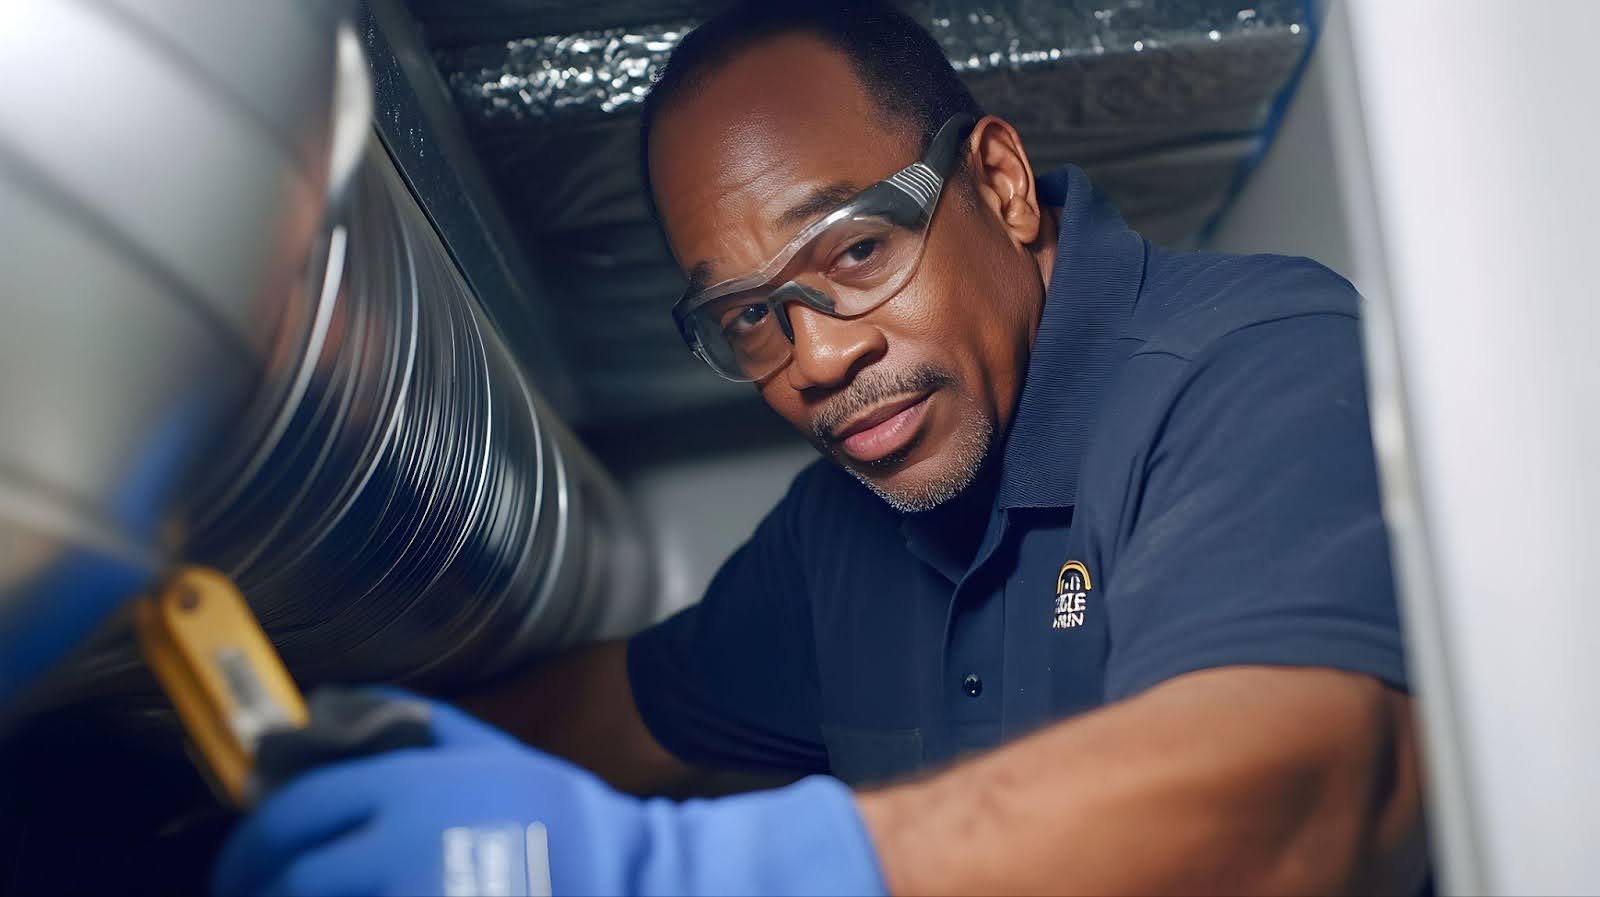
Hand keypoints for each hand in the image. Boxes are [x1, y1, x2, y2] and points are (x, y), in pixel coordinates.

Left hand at [212, 690, 883, 895]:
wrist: (622, 873)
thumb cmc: (551, 812)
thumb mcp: (485, 745)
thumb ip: (407, 720)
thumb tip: (328, 711)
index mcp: (402, 789)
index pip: (290, 814)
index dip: (249, 844)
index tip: (242, 862)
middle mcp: (395, 845)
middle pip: (288, 876)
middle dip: (255, 886)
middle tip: (251, 893)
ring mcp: (411, 896)